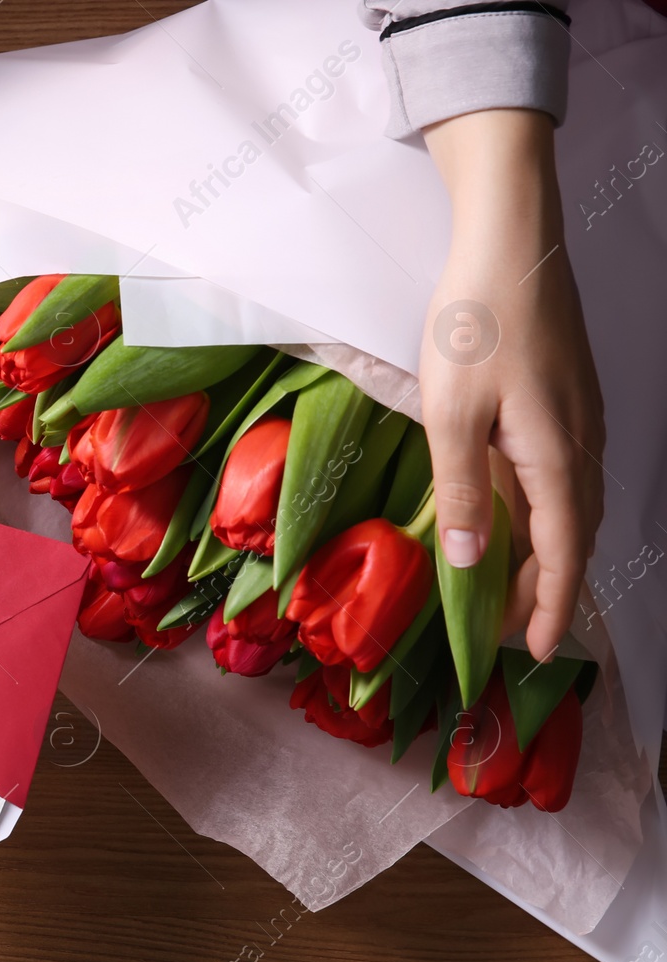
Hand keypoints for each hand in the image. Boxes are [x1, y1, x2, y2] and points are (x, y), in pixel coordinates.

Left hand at [419, 108, 604, 662]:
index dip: (549, 605)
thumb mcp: (451, 413)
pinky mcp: (563, 399)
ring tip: (508, 585)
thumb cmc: (475, 324)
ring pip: (569, 505)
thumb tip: (466, 560)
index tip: (534, 649)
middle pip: (570, 536)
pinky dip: (542, 510)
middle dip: (544, 587)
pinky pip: (561, 474)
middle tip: (508, 629)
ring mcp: (576, 419)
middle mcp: (579, 445)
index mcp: (555, 457)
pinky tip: (510, 513)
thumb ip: (460, 488)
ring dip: (545, 551)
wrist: (510, 243)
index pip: (562, 552)